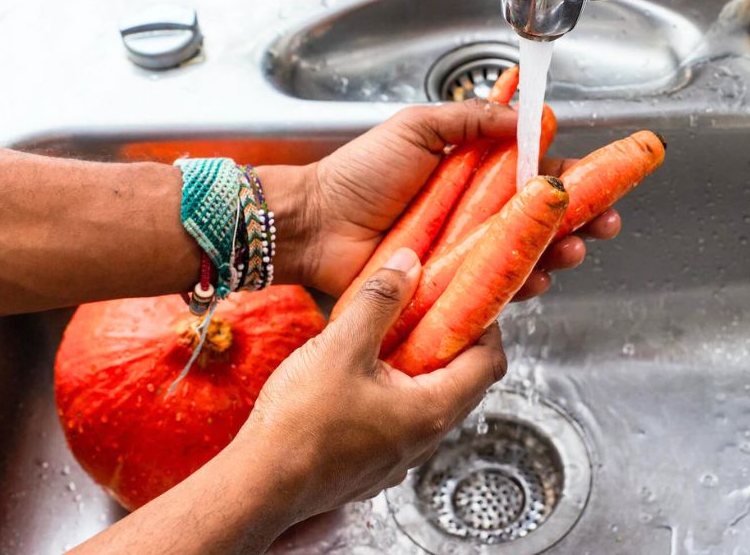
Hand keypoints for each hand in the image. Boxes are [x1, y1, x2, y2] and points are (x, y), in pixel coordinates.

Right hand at [234, 249, 506, 519]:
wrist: (259, 485)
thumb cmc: (300, 424)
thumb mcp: (341, 346)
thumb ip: (379, 300)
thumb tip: (409, 265)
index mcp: (433, 410)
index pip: (490, 363)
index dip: (486, 327)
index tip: (467, 301)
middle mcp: (425, 439)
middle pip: (464, 383)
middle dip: (451, 344)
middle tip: (428, 312)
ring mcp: (400, 457)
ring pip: (430, 403)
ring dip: (420, 369)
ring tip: (390, 339)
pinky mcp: (373, 466)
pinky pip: (400, 423)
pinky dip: (394, 394)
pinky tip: (362, 377)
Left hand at [271, 100, 621, 296]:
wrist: (317, 224)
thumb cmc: (358, 175)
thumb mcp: (418, 127)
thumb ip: (471, 119)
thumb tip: (524, 116)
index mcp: (472, 172)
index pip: (532, 174)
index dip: (569, 179)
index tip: (601, 181)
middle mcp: (474, 214)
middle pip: (540, 220)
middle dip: (580, 223)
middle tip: (604, 225)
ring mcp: (464, 253)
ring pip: (525, 256)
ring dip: (558, 255)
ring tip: (572, 252)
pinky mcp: (451, 286)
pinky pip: (495, 290)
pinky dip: (522, 287)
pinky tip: (537, 281)